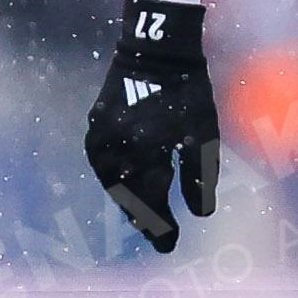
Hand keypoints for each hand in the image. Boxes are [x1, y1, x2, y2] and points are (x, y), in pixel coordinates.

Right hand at [84, 0, 220, 251]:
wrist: (153, 50)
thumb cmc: (186, 91)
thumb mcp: (202, 134)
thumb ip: (199, 176)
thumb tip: (200, 215)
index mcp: (145, 153)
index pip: (151, 204)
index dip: (161, 229)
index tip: (170, 247)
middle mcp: (117, 151)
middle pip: (129, 199)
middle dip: (145, 219)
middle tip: (160, 238)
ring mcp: (101, 140)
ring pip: (113, 185)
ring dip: (130, 202)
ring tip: (144, 219)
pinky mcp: (95, 129)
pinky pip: (105, 166)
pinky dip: (118, 181)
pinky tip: (129, 188)